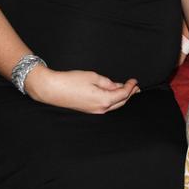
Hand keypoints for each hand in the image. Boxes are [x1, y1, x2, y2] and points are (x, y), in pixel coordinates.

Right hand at [24, 66, 139, 113]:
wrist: (52, 89)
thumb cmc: (71, 81)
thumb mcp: (93, 77)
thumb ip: (107, 82)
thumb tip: (116, 86)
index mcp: (104, 100)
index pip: (123, 94)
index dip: (130, 87)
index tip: (134, 80)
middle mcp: (100, 109)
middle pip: (120, 102)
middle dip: (129, 94)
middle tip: (136, 87)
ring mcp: (94, 111)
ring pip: (113, 106)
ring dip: (122, 98)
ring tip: (129, 91)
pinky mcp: (88, 110)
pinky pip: (105, 106)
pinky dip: (112, 100)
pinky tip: (114, 94)